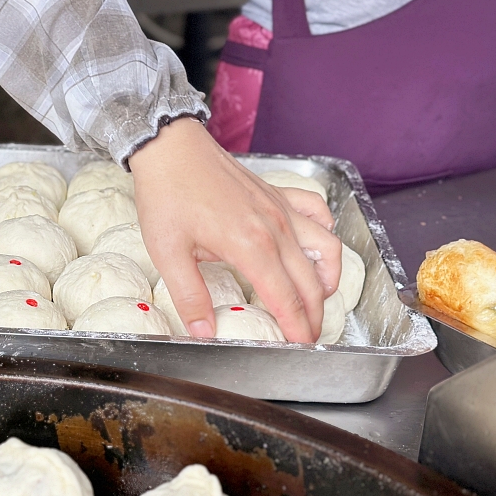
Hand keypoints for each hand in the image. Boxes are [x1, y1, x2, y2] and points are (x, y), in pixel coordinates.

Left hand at [129, 119, 340, 341]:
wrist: (169, 148)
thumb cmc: (167, 196)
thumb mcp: (169, 254)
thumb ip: (190, 297)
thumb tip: (203, 332)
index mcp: (251, 247)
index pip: (286, 299)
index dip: (297, 328)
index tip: (300, 347)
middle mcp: (275, 227)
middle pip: (311, 281)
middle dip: (314, 314)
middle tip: (308, 335)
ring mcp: (280, 208)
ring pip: (326, 247)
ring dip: (328, 276)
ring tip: (318, 297)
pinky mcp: (277, 193)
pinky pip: (317, 212)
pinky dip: (324, 232)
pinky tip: (313, 246)